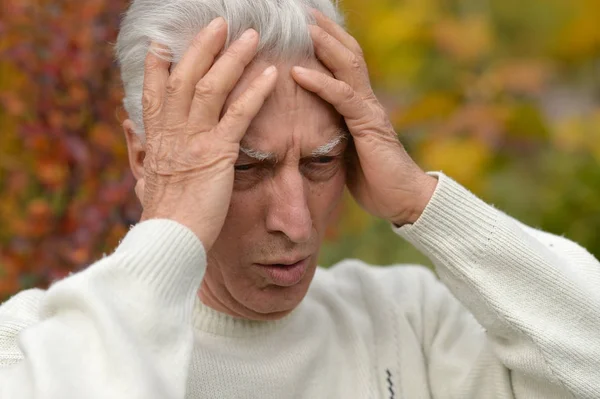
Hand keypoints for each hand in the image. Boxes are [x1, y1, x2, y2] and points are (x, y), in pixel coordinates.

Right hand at [138, 18, 277, 248]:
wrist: (169, 240)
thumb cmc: (161, 214)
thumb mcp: (142, 176)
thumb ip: (138, 147)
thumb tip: (128, 124)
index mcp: (155, 136)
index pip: (154, 91)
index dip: (158, 63)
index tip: (163, 41)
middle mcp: (172, 131)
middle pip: (185, 76)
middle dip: (202, 46)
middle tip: (219, 23)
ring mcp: (194, 140)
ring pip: (212, 87)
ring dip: (232, 58)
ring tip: (251, 36)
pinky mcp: (217, 153)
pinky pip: (238, 115)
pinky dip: (255, 92)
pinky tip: (270, 74)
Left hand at [291, 10, 436, 224]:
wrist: (403, 200)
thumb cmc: (374, 179)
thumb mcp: (347, 151)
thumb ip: (334, 132)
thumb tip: (309, 128)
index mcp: (360, 105)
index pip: (345, 63)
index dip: (328, 41)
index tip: (305, 25)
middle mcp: (367, 100)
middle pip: (348, 53)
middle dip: (326, 30)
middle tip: (303, 11)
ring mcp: (369, 110)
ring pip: (348, 65)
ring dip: (323, 43)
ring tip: (301, 26)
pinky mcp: (368, 125)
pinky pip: (343, 97)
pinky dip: (320, 82)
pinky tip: (297, 71)